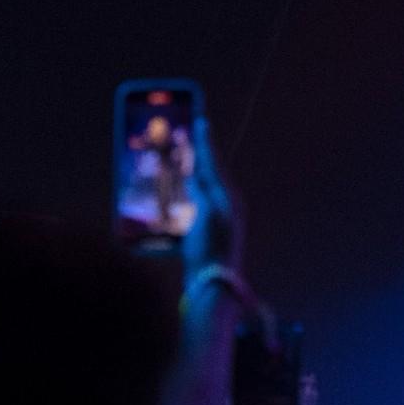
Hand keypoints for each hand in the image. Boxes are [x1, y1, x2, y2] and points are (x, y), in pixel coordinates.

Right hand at [182, 117, 240, 275]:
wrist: (213, 284)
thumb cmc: (209, 250)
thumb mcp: (205, 216)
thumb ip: (202, 192)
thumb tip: (195, 176)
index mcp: (227, 200)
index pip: (213, 164)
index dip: (204, 143)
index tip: (200, 120)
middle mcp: (226, 207)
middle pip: (208, 173)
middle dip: (196, 155)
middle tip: (184, 134)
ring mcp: (218, 219)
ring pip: (201, 187)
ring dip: (189, 171)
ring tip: (177, 157)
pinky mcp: (208, 231)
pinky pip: (196, 203)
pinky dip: (186, 192)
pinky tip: (176, 191)